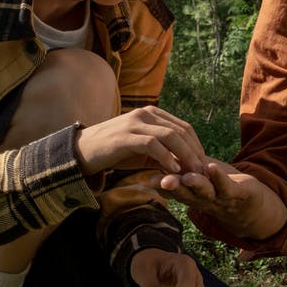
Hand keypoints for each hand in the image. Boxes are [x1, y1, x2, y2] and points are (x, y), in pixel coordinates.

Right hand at [74, 106, 207, 176]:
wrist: (82, 151)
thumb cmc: (115, 153)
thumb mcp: (144, 152)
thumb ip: (164, 154)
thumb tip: (187, 167)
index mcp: (152, 114)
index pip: (184, 127)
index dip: (197, 146)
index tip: (204, 165)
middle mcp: (146, 114)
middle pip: (181, 131)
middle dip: (195, 152)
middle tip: (203, 172)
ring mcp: (135, 123)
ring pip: (170, 135)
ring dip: (185, 155)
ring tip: (192, 173)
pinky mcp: (125, 136)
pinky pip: (152, 145)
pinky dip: (166, 157)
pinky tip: (172, 170)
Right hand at [159, 159, 286, 239]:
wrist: (251, 206)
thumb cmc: (219, 188)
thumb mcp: (197, 179)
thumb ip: (179, 172)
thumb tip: (155, 157)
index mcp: (190, 195)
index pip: (172, 190)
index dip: (160, 186)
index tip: (146, 180)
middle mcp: (201, 198)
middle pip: (185, 193)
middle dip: (173, 187)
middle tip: (160, 181)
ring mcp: (219, 197)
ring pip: (204, 191)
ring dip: (195, 184)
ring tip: (186, 176)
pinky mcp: (237, 192)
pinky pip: (227, 186)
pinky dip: (219, 178)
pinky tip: (211, 167)